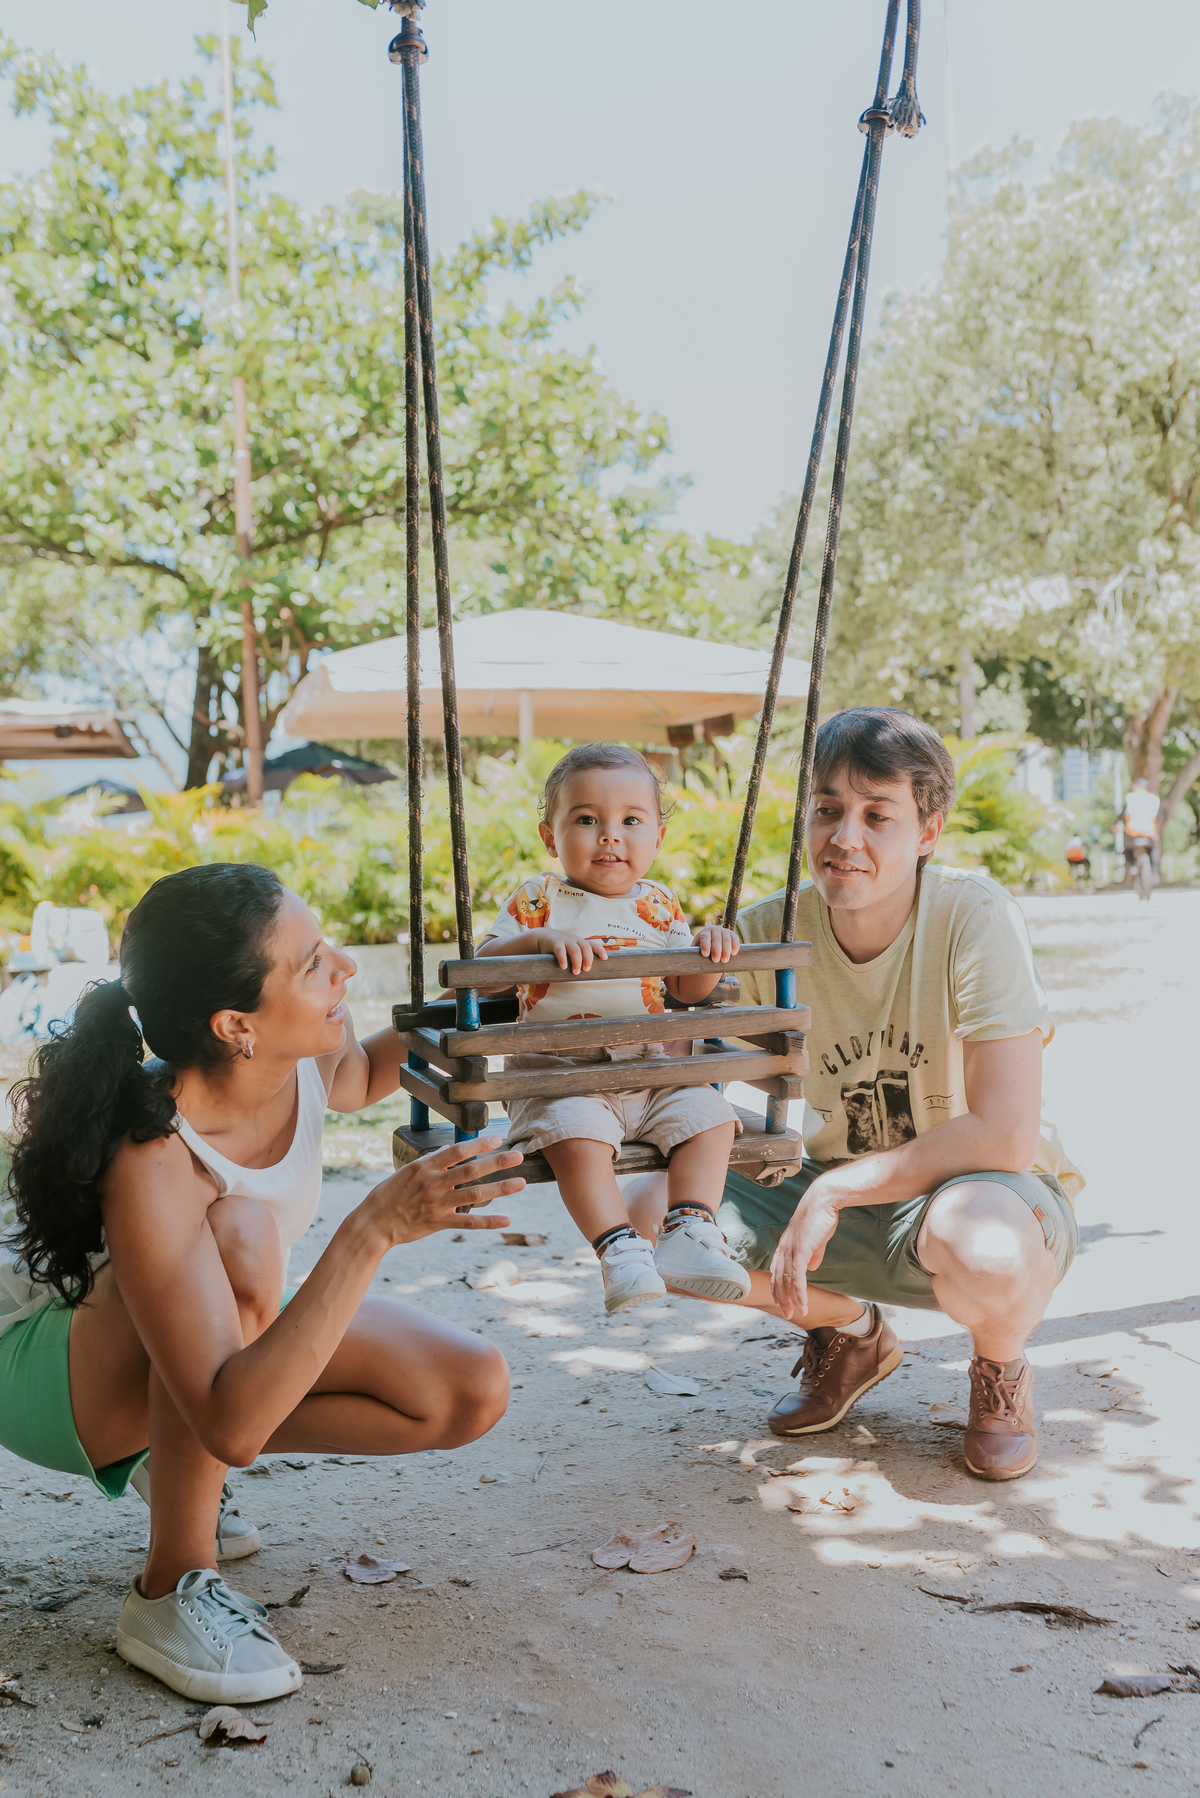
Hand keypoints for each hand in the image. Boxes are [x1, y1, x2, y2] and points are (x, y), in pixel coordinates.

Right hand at [364, 1135, 524, 1246]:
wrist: (374, 1222)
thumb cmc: (389, 1194)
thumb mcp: (408, 1171)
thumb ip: (431, 1160)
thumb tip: (448, 1149)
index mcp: (425, 1166)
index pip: (457, 1151)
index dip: (478, 1144)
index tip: (497, 1139)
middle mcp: (434, 1183)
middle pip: (471, 1170)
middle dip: (497, 1162)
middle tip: (519, 1156)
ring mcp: (438, 1204)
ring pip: (474, 1194)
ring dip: (500, 1188)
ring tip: (521, 1183)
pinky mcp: (438, 1223)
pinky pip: (468, 1222)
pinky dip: (488, 1221)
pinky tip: (507, 1219)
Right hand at [535, 929, 606, 975]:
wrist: (543, 938)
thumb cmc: (560, 948)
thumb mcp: (570, 950)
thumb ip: (578, 958)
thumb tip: (586, 974)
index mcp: (580, 942)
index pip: (593, 944)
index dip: (600, 950)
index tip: (605, 958)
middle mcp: (575, 940)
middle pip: (586, 948)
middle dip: (588, 959)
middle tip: (586, 970)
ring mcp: (565, 940)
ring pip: (575, 950)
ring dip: (577, 961)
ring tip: (576, 972)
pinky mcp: (555, 942)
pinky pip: (560, 950)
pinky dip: (563, 959)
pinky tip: (564, 967)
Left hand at [692, 924, 738, 964]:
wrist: (712, 944)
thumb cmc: (703, 949)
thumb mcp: (696, 949)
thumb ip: (693, 953)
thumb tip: (688, 960)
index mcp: (704, 932)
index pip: (705, 937)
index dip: (705, 946)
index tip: (705, 955)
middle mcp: (714, 929)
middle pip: (716, 939)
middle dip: (716, 950)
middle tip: (716, 960)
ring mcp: (724, 931)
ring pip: (726, 939)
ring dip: (726, 950)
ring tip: (724, 960)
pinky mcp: (732, 934)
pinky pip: (735, 938)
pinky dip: (735, 945)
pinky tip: (733, 953)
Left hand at [769, 1184, 839, 1319]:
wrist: (823, 1201)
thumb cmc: (821, 1217)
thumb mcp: (816, 1239)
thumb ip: (813, 1254)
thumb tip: (812, 1268)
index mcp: (785, 1245)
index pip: (776, 1270)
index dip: (776, 1286)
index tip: (779, 1300)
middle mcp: (783, 1248)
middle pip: (778, 1279)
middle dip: (782, 1299)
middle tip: (786, 1314)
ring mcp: (790, 1250)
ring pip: (787, 1281)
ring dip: (792, 1300)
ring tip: (796, 1313)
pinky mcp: (801, 1251)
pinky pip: (798, 1277)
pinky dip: (800, 1292)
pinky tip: (803, 1303)